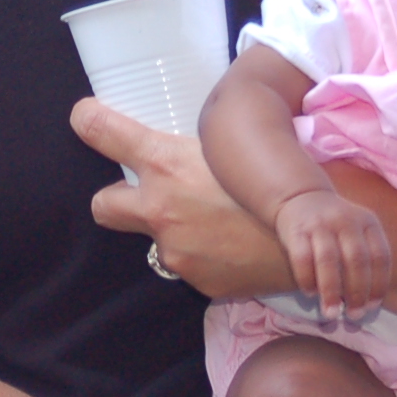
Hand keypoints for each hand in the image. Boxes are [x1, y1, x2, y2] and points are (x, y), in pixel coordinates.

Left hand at [73, 98, 293, 300]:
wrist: (313, 241)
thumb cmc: (276, 184)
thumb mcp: (231, 151)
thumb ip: (195, 149)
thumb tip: (184, 138)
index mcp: (167, 164)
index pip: (105, 133)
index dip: (90, 122)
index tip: (84, 117)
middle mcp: (160, 208)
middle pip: (103, 204)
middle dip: (115, 199)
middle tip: (145, 194)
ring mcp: (174, 250)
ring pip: (157, 237)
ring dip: (176, 230)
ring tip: (218, 223)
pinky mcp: (195, 280)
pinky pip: (190, 263)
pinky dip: (205, 254)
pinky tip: (234, 246)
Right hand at [274, 188, 391, 321]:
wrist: (300, 197)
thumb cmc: (335, 226)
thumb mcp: (359, 230)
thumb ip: (367, 257)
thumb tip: (368, 303)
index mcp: (368, 222)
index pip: (380, 256)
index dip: (378, 284)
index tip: (372, 307)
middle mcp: (346, 220)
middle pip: (356, 259)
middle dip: (356, 291)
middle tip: (354, 316)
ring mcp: (320, 224)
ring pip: (328, 259)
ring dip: (331, 290)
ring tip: (331, 313)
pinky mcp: (295, 229)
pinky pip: (301, 257)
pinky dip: (306, 278)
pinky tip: (309, 294)